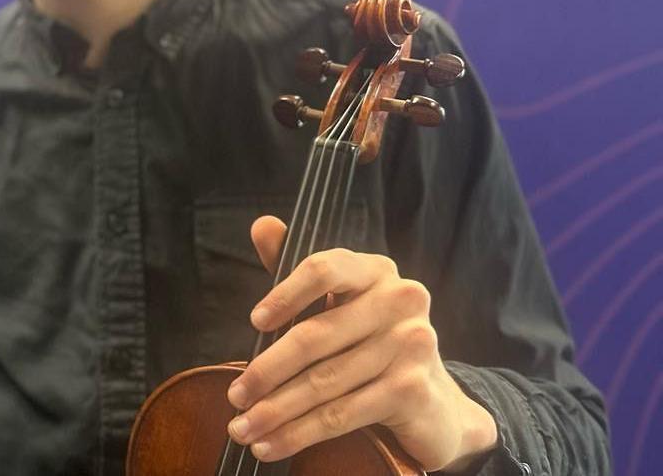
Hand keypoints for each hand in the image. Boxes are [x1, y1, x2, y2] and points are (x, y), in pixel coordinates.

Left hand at [223, 216, 498, 471]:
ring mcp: (411, 345)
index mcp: (376, 271)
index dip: (285, 294)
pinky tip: (271, 444)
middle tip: (233, 397)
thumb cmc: (372, 347)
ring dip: (275, 411)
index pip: (324, 269)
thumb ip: (300, 272)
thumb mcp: (338, 306)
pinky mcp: (412, 389)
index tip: (254, 322)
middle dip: (266, 372)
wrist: (436, 406)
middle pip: (315, 336)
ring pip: (323, 382)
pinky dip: (300, 433)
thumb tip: (262, 224)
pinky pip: (342, 414)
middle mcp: (401, 300)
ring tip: (242, 428)